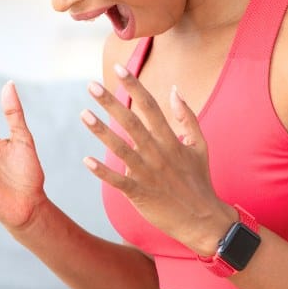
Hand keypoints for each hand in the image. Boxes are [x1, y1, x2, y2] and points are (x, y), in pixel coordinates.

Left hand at [80, 66, 235, 255]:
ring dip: (101, 131)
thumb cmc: (199, 181)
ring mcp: (149, 174)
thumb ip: (187, 117)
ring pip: (122, 148)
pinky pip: (119, 181)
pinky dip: (103, 172)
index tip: (118, 68)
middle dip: (111, 103)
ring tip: (83, 114)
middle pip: (132, 122)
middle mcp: (159, 153)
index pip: (150, 106)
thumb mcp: (200, 146)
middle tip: (91, 86)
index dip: (134, 86)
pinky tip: (87, 161)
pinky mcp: (141, 194)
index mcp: (171, 140)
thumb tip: (175, 90)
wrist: (204, 220)